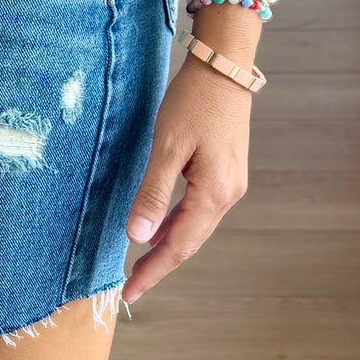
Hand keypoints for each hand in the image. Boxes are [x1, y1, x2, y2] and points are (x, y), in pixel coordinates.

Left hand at [122, 55, 250, 304]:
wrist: (224, 66)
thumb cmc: (194, 101)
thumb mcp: (167, 147)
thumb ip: (152, 194)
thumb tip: (138, 237)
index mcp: (214, 193)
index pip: (179, 246)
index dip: (154, 271)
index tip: (130, 293)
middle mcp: (228, 194)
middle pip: (190, 242)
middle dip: (160, 265)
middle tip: (131, 287)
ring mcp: (230, 184)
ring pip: (195, 227)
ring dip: (169, 247)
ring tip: (141, 265)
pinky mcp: (225, 172)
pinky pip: (199, 210)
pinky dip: (178, 225)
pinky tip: (161, 231)